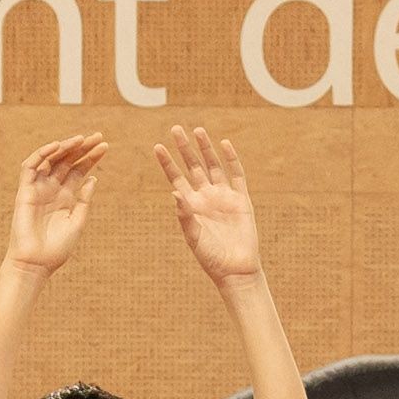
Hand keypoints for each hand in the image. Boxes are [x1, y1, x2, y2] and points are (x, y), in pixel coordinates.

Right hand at [5, 135, 107, 273]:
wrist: (36, 264)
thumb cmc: (57, 249)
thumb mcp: (77, 222)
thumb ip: (84, 200)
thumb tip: (94, 179)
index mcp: (66, 197)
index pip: (79, 171)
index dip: (91, 158)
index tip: (105, 146)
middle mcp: (52, 190)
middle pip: (67, 162)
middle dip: (82, 148)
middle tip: (98, 136)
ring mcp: (38, 189)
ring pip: (50, 160)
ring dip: (65, 147)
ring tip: (81, 139)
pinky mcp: (24, 191)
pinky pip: (30, 166)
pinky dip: (42, 154)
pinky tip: (57, 146)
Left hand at [159, 126, 265, 283]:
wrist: (235, 269)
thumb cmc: (210, 257)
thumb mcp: (192, 236)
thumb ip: (184, 214)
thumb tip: (174, 191)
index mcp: (190, 205)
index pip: (175, 177)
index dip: (167, 162)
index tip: (157, 146)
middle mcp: (206, 197)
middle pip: (193, 166)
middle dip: (184, 148)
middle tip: (175, 128)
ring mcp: (224, 196)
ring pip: (213, 165)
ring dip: (205, 148)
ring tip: (197, 130)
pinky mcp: (241, 199)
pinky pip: (236, 174)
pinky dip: (231, 159)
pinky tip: (225, 144)